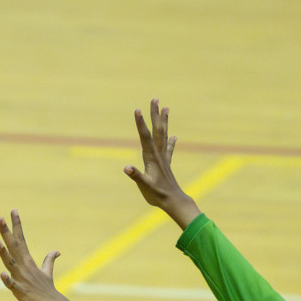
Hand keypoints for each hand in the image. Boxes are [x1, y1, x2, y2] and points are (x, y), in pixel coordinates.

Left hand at [0, 210, 76, 300]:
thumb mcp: (47, 273)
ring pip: (11, 263)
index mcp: (28, 261)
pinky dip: (8, 280)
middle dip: (6, 232)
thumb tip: (57, 251)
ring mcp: (22, 279)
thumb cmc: (48, 290)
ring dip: (4, 253)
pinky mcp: (20, 292)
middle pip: (14, 246)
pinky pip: (13, 285)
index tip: (13, 211)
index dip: (17, 225)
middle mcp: (24, 267)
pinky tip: (3, 274)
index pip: (21, 239)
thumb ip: (49, 261)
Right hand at [124, 98, 200, 229]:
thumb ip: (136, 176)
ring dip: (164, 121)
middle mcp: (159, 154)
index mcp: (152, 157)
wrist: (174, 201)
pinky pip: (169, 148)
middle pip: (157, 130)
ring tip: (166, 108)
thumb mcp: (144, 186)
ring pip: (164, 135)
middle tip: (155, 99)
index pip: (145, 137)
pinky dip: (171, 141)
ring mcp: (164, 158)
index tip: (137, 110)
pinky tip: (174, 136)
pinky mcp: (166, 164)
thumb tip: (126, 168)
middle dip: (155, 114)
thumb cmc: (157, 195)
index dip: (141, 124)